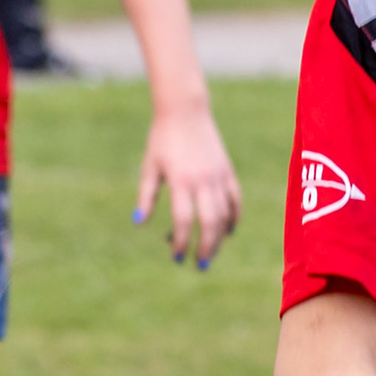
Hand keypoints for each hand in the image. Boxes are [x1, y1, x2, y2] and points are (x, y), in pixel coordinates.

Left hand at [131, 101, 239, 268]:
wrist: (185, 111)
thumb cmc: (162, 139)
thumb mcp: (149, 167)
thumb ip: (146, 196)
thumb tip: (139, 222)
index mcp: (181, 181)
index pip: (183, 221)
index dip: (180, 242)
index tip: (176, 256)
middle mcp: (203, 181)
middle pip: (210, 223)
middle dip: (206, 247)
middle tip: (199, 265)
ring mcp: (218, 176)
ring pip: (225, 214)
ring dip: (219, 238)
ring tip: (211, 252)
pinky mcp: (227, 171)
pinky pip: (235, 200)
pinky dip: (233, 218)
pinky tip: (228, 231)